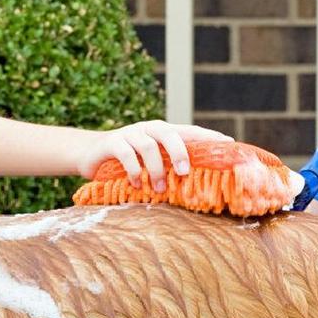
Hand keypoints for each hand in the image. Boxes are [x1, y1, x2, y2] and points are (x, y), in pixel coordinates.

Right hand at [77, 121, 231, 190]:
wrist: (88, 154)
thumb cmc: (126, 163)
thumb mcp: (149, 163)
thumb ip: (168, 168)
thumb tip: (196, 186)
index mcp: (162, 132)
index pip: (189, 131)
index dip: (208, 136)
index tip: (228, 144)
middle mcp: (148, 128)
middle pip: (169, 133)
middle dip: (180, 152)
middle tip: (185, 172)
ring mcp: (129, 133)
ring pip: (148, 145)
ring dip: (155, 169)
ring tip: (157, 189)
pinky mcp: (112, 142)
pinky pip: (126, 154)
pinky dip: (133, 170)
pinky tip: (135, 184)